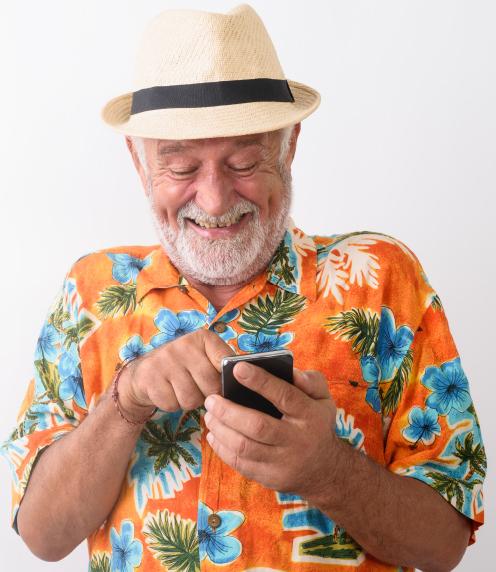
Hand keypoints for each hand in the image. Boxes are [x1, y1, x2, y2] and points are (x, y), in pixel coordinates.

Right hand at [118, 329, 233, 415]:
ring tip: (184, 390)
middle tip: (201, 390)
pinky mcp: (149, 377)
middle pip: (210, 385)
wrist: (145, 372)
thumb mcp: (205, 358)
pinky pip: (172, 405)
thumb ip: (223, 366)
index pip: (226, 362)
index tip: (224, 385)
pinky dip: (172, 405)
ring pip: (191, 399)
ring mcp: (165, 360)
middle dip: (208, 395)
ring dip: (189, 402)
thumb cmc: (186, 367)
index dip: (227, 379)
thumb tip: (246, 382)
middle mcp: (184, 344)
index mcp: (203, 338)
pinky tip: (169, 392)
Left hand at [203, 362, 337, 498]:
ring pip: (245, 447)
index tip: (237, 368)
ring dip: (221, 430)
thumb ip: (311, 381)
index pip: (284, 395)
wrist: (325, 471)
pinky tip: (214, 434)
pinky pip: (241, 464)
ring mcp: (283, 463)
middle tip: (211, 399)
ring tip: (209, 415)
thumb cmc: (317, 424)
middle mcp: (297, 440)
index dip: (260, 381)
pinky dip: (222, 449)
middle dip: (229, 412)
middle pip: (258, 426)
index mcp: (309, 415)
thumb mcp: (323, 399)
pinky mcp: (270, 478)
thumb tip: (293, 372)